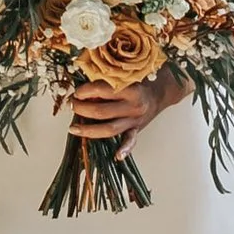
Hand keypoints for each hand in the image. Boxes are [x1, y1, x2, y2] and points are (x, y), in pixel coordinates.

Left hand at [67, 70, 187, 140]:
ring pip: (109, 128)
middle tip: (72, 105)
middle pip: (101, 111)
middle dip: (82, 109)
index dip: (84, 91)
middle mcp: (133, 106)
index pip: (101, 90)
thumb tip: (84, 94)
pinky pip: (131, 141)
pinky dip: (124, 149)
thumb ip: (106, 84)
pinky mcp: (137, 129)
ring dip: (89, 129)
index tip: (76, 92)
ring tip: (73, 128)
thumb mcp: (123, 77)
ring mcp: (135, 120)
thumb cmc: (138, 82)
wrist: (160, 92)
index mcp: (129, 89)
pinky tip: (116, 156)